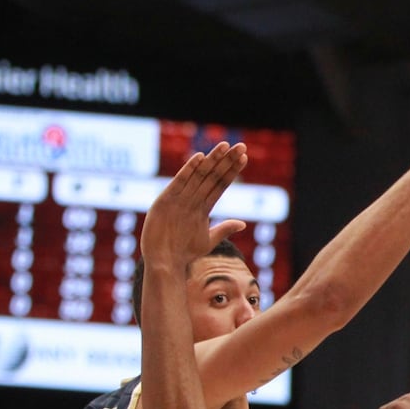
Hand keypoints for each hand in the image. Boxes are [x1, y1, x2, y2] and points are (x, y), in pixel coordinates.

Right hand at [140, 142, 249, 266]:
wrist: (165, 262)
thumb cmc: (185, 252)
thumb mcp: (208, 240)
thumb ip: (223, 229)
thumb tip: (243, 223)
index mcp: (203, 206)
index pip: (220, 184)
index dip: (232, 171)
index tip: (244, 158)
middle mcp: (192, 199)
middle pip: (212, 176)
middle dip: (226, 161)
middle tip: (240, 145)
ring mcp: (180, 198)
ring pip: (199, 175)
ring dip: (212, 160)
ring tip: (224, 146)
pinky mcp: (166, 200)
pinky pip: (179, 182)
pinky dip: (189, 170)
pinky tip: (199, 158)